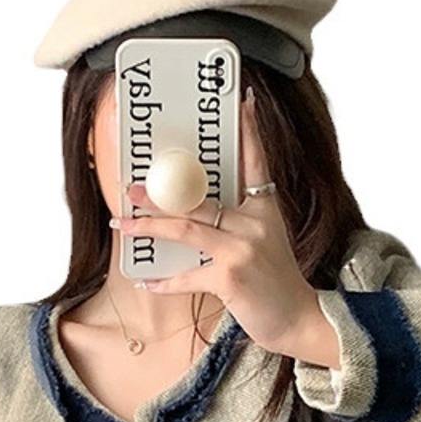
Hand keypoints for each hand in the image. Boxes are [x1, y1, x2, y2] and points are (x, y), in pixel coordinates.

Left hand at [114, 88, 321, 355]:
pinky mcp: (230, 277)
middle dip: (159, 194)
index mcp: (265, 210)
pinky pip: (186, 275)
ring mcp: (242, 248)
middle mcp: (254, 223)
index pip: (256, 162)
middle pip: (198, 199)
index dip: (249, 131)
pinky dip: (164, 281)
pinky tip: (146, 281)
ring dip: (148, 225)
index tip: (243, 102)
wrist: (298, 320)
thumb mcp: (267, 243)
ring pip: (185, 229)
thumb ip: (239, 224)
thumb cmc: (278, 284)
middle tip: (130, 187)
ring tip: (121, 222)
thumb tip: (194, 215)